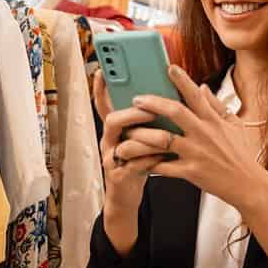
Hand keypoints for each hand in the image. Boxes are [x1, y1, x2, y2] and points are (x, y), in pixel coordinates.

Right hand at [94, 71, 162, 211]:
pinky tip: (164, 157)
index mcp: (115, 128)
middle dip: (132, 114)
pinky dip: (150, 160)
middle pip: (112, 120)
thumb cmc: (138, 161)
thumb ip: (148, 118)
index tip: (103, 70)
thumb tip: (166, 92)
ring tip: (166, 138)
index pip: (104, 103)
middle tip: (151, 110)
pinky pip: (133, 166)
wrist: (126, 196)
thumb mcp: (141, 137)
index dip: (101, 88)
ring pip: (123, 145)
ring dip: (145, 139)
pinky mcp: (119, 177)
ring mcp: (111, 159)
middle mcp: (109, 141)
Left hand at [128, 65, 267, 212]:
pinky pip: (164, 166)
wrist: (247, 184)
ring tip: (129, 131)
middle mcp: (203, 134)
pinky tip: (137, 159)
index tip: (169, 68)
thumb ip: (216, 105)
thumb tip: (202, 88)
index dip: (182, 80)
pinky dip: (149, 162)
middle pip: (175, 112)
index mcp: (213, 121)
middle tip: (136, 99)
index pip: (196, 95)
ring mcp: (196, 153)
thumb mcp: (234, 125)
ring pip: (162, 139)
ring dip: (142, 134)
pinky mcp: (190, 172)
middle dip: (153, 103)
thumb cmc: (240, 154)